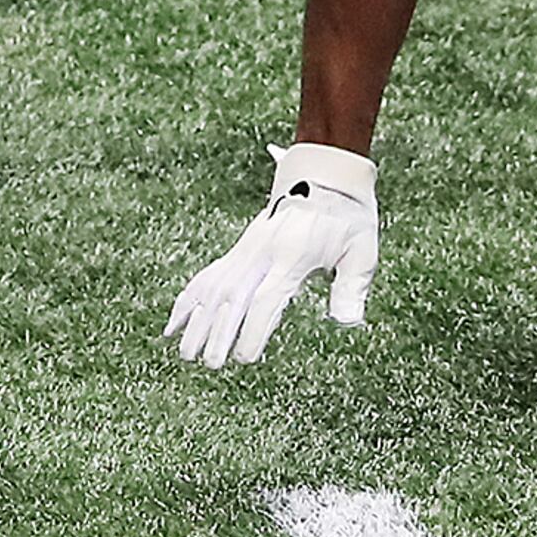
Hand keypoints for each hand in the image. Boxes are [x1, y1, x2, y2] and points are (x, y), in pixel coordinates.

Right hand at [166, 142, 378, 365]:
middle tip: (211, 364)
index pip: (265, 300)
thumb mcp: (362, 249)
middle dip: (217, 333)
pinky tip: (173, 325)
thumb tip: (346, 324)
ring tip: (185, 354)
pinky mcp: (240, 249)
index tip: (245, 358)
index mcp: (293, 256)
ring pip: (213, 289)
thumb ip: (352, 287)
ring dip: (196, 321)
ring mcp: (247, 250)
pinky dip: (189, 300)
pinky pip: (207, 276)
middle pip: (231, 297)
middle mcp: (262, 253)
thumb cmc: (349, 216)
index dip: (253, 331)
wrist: (328, 171)